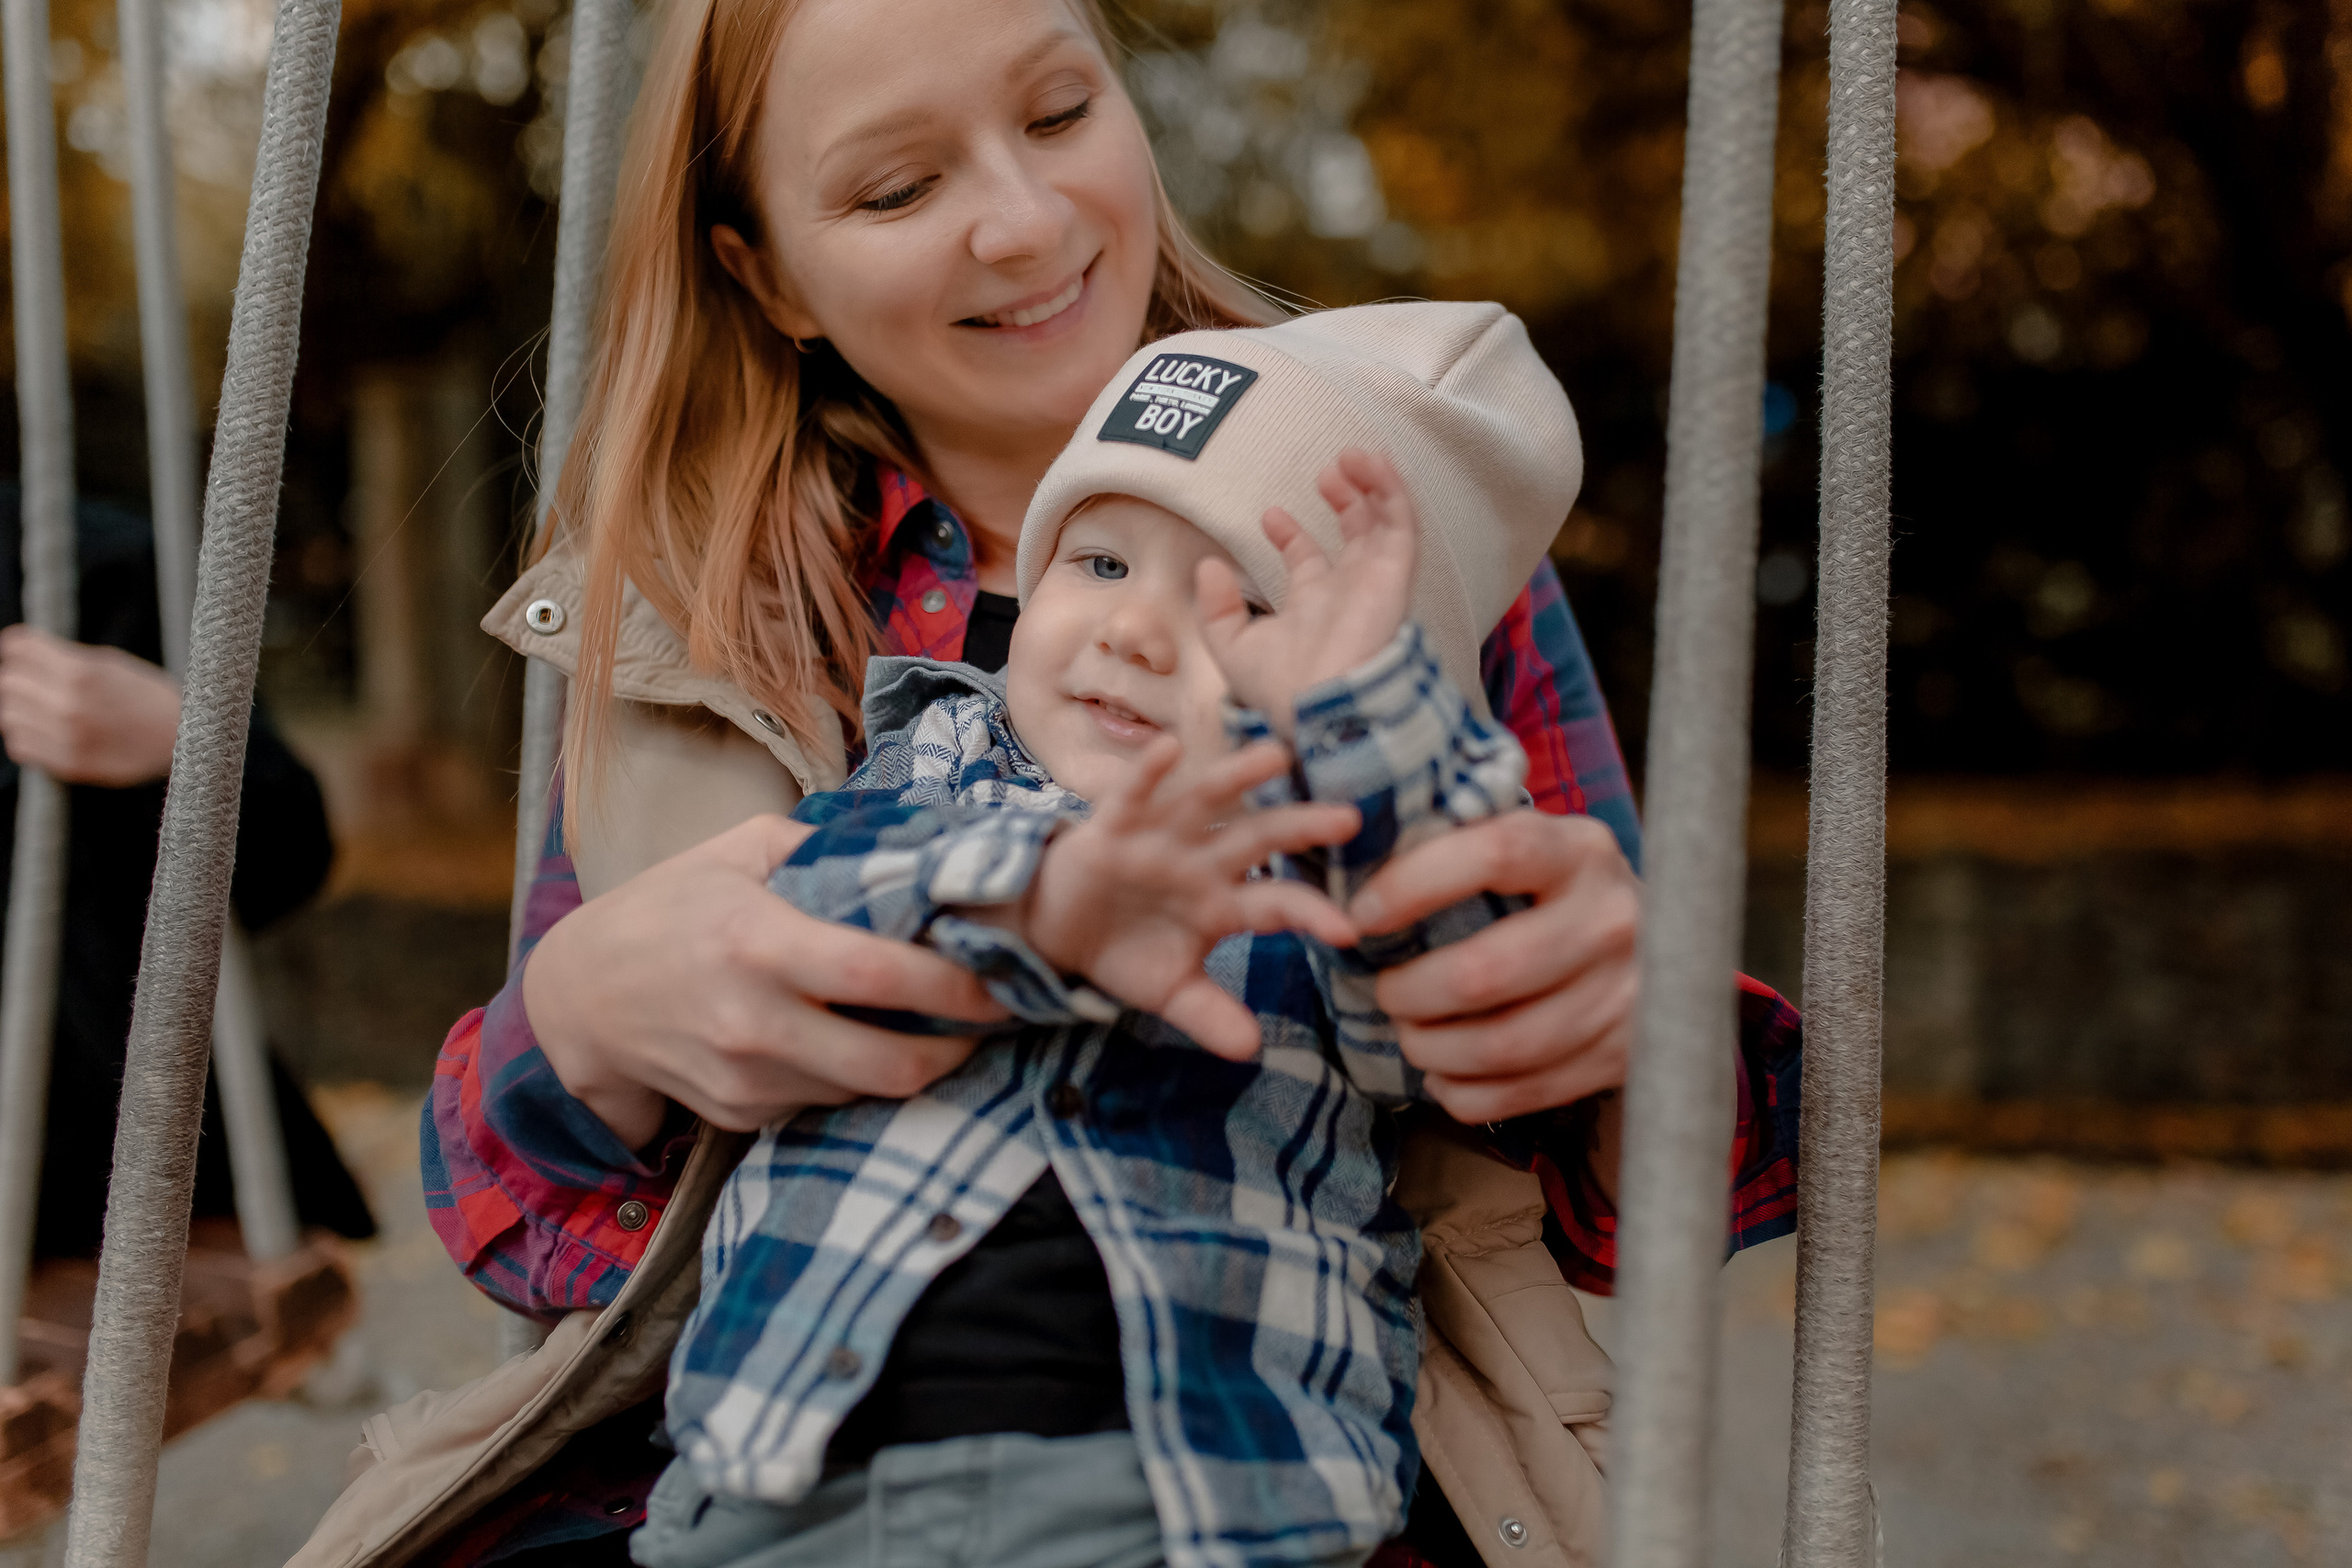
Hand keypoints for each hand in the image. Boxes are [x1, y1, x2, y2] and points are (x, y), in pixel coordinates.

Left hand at [0, 624, 182, 784]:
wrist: (187, 740)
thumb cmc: (149, 697)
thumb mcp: (112, 664)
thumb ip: (64, 657)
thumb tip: (15, 651)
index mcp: (81, 672)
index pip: (17, 649)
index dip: (17, 648)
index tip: (22, 653)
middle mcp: (69, 705)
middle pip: (7, 682)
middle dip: (19, 678)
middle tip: (36, 683)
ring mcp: (67, 738)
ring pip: (8, 716)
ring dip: (20, 709)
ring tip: (43, 709)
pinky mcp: (69, 765)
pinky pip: (20, 746)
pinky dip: (27, 736)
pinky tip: (48, 731)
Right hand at [524, 814, 1010, 1146]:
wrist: (577, 997)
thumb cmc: (666, 909)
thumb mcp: (737, 851)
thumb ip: (824, 848)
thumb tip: (914, 854)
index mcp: (759, 943)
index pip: (880, 975)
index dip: (956, 985)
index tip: (1002, 978)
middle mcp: (755, 1022)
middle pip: (892, 1065)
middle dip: (958, 1048)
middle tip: (989, 1018)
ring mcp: (747, 1079)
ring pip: (866, 1091)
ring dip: (912, 1064)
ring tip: (938, 1025)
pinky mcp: (742, 1114)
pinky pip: (826, 1103)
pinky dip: (855, 1078)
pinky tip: (857, 1040)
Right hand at [1026, 737, 1360, 1060]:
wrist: (1056, 931)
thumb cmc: (1124, 951)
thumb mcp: (1168, 992)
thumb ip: (1210, 1015)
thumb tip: (1251, 1051)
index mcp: (1222, 903)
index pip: (1277, 904)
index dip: (1311, 913)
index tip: (1350, 930)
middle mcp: (1201, 862)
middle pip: (1259, 838)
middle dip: (1300, 826)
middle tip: (1349, 818)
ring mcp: (1160, 838)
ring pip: (1206, 802)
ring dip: (1237, 776)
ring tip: (1274, 756)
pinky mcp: (1113, 826)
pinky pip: (1132, 796)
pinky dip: (1147, 773)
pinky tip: (1167, 751)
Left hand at [1197, 448, 1418, 736]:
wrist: (1322, 704)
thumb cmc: (1281, 689)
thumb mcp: (1232, 648)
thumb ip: (1217, 608)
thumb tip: (1208, 566)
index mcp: (1313, 607)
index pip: (1308, 561)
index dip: (1290, 534)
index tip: (1269, 513)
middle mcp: (1347, 591)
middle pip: (1354, 535)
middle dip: (1343, 499)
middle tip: (1326, 472)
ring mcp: (1374, 581)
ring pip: (1384, 523)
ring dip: (1371, 485)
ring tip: (1350, 455)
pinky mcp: (1396, 575)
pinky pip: (1401, 524)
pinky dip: (1390, 489)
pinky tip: (1371, 463)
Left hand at [1352, 811, 1638, 1126]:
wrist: (1666, 947)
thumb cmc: (1560, 892)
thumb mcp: (1531, 847)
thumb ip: (1461, 848)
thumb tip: (1354, 871)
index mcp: (1580, 851)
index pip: (1495, 855)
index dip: (1414, 885)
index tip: (1359, 915)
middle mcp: (1612, 919)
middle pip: (1487, 972)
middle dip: (1411, 991)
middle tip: (1383, 991)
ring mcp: (1627, 995)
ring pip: (1504, 1045)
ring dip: (1432, 1049)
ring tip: (1409, 1034)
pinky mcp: (1624, 1057)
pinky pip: (1524, 1092)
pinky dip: (1464, 1093)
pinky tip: (1443, 1075)